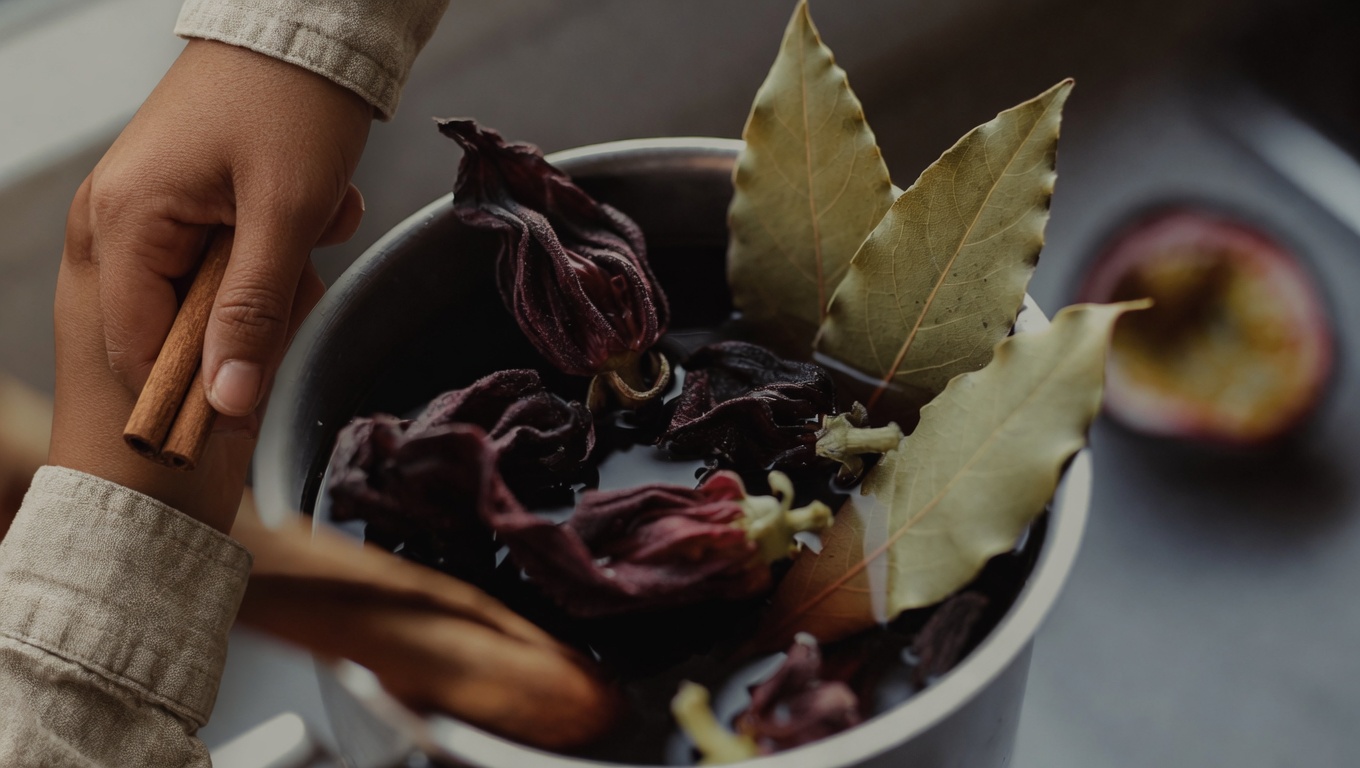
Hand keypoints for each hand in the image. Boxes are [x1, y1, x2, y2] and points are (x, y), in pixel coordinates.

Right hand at [51, 40, 370, 530]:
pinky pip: (230, 256)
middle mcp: (121, 218)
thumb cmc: (293, 107)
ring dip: (281, 273)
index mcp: (126, 224)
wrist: (307, 31)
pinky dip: (281, 243)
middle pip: (181, 326)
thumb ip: (254, 313)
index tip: (255, 404)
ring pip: (217, 293)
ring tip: (319, 219)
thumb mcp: (284, 216)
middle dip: (259, 310)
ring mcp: (151, 207)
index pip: (138, 351)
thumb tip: (227, 402)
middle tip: (308, 268)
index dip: (195, 391)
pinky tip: (314, 207)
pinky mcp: (186, 198)